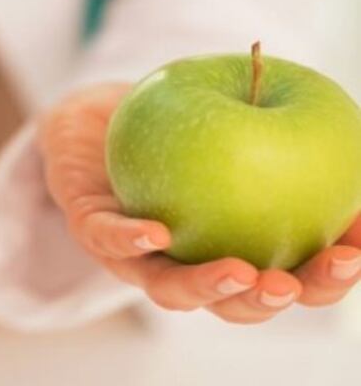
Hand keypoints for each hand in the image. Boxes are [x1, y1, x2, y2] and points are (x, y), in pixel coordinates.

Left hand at [39, 83, 360, 323]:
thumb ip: (282, 132)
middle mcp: (185, 264)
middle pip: (233, 303)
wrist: (95, 120)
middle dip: (268, 301)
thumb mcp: (235, 124)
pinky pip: (107, 239)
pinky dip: (131, 240)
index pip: (290, 278)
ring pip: (170, 288)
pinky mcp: (90, 226)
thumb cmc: (176, 127)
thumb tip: (349, 133)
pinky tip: (157, 234)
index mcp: (232, 249)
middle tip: (293, 284)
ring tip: (241, 274)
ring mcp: (135, 254)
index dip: (326, 277)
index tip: (355, 253)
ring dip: (208, 287)